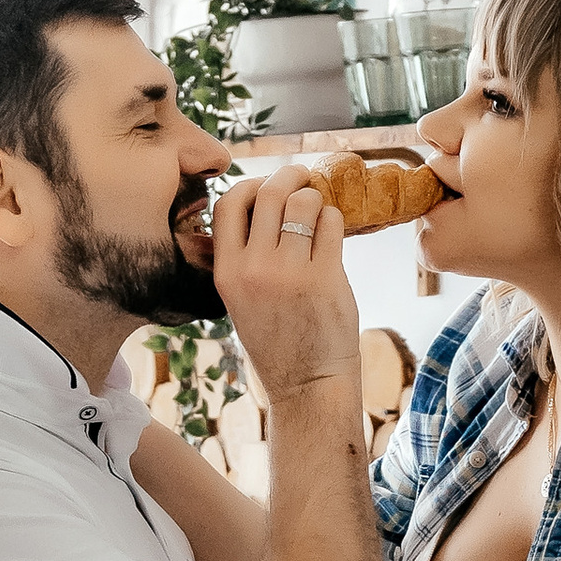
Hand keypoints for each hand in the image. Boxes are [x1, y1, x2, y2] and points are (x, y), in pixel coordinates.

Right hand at [206, 177, 360, 408]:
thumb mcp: (241, 300)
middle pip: (269, 192)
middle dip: (290, 176)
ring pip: (304, 202)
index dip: (249, 185)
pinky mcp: (325, 277)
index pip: (228, 203)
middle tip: (303, 178)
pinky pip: (331, 224)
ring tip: (319, 212)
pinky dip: (334, 220)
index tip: (266, 187)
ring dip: (315, 199)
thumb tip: (266, 205)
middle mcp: (254, 269)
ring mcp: (290, 273)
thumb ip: (245, 257)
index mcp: (227, 272)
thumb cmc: (277, 342)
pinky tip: (332, 235)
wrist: (306, 385)